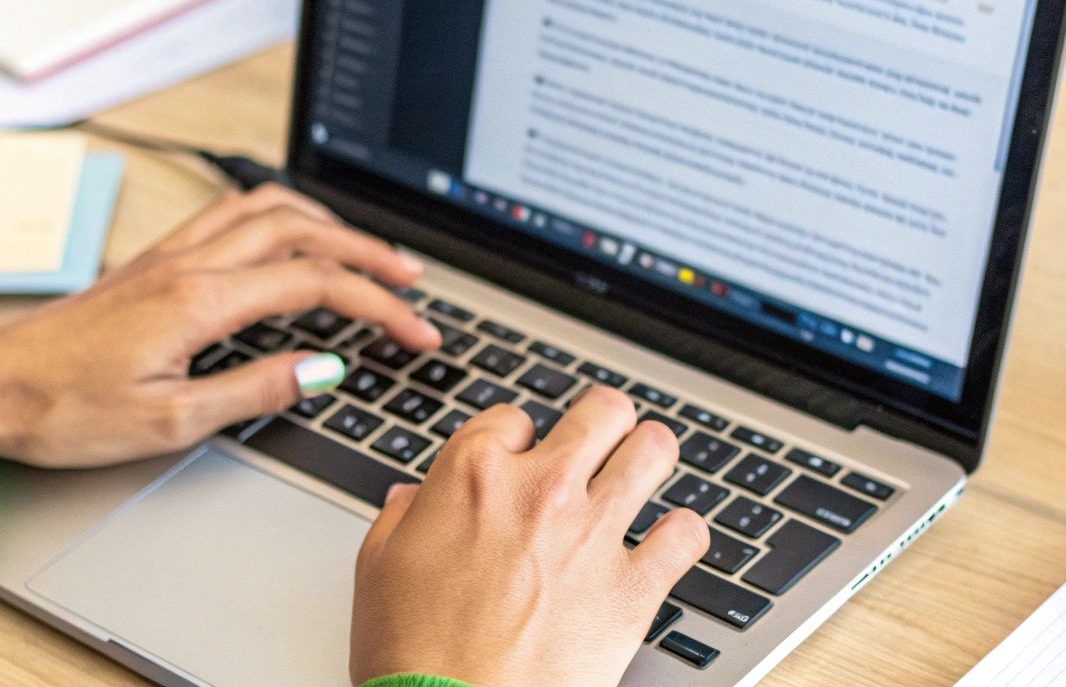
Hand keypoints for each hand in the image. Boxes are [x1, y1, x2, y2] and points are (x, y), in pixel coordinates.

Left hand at [0, 184, 441, 467]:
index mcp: (200, 302)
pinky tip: (291, 236)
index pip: (317, 285)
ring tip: (366, 253)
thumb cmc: (63, 410)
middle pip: (304, 231)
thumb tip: (322, 369)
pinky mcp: (154, 262)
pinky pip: (231, 214)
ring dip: (328, 224)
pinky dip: (281, 216)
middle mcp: (188, 264)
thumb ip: (254, 389)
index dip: (379, 306)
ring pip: (267, 208)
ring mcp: (169, 255)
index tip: (415, 333)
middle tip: (412, 280)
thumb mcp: (169, 421)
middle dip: (370, 252)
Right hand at [351, 387, 710, 686]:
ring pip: (654, 450)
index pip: (515, 417)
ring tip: (645, 466)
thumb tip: (411, 499)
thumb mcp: (379, 569)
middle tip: (601, 440)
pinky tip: (670, 540)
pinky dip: (683, 533)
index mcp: (475, 474)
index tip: (520, 460)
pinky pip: (687, 534)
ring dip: (650, 455)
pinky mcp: (633, 587)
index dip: (518, 439)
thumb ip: (401, 519)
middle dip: (602, 422)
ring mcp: (594, 533)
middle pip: (601, 412)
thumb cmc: (409, 653)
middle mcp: (542, 489)